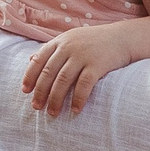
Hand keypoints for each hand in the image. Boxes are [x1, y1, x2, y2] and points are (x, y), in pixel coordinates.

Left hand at [21, 26, 135, 114]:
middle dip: (41, 91)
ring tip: (52, 113)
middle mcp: (69, 47)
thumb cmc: (95, 41)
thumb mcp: (71, 39)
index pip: (39, 59)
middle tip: (37, 107)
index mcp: (60, 41)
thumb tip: (30, 59)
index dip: (30, 76)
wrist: (124, 37)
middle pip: (49, 72)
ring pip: (63, 80)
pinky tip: (75, 110)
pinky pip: (84, 85)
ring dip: (56, 99)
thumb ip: (52, 49)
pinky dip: (78, 99)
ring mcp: (83, 55)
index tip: (25, 91)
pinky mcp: (98, 64)